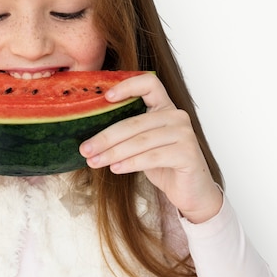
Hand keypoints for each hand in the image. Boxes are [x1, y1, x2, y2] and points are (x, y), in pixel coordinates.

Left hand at [79, 72, 221, 222]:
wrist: (191, 192)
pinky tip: (115, 169)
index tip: (106, 97)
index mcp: (165, 107)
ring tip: (94, 162)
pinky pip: (152, 157)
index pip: (149, 84)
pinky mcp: (188, 154)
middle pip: (134, 122)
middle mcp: (177, 116)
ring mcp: (185, 134)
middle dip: (106, 137)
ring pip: (140, 141)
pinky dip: (131, 163)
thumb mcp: (142, 145)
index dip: (128, 86)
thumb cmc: (163, 165)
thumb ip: (126, 134)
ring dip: (113, 153)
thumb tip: (89, 137)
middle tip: (85, 148)